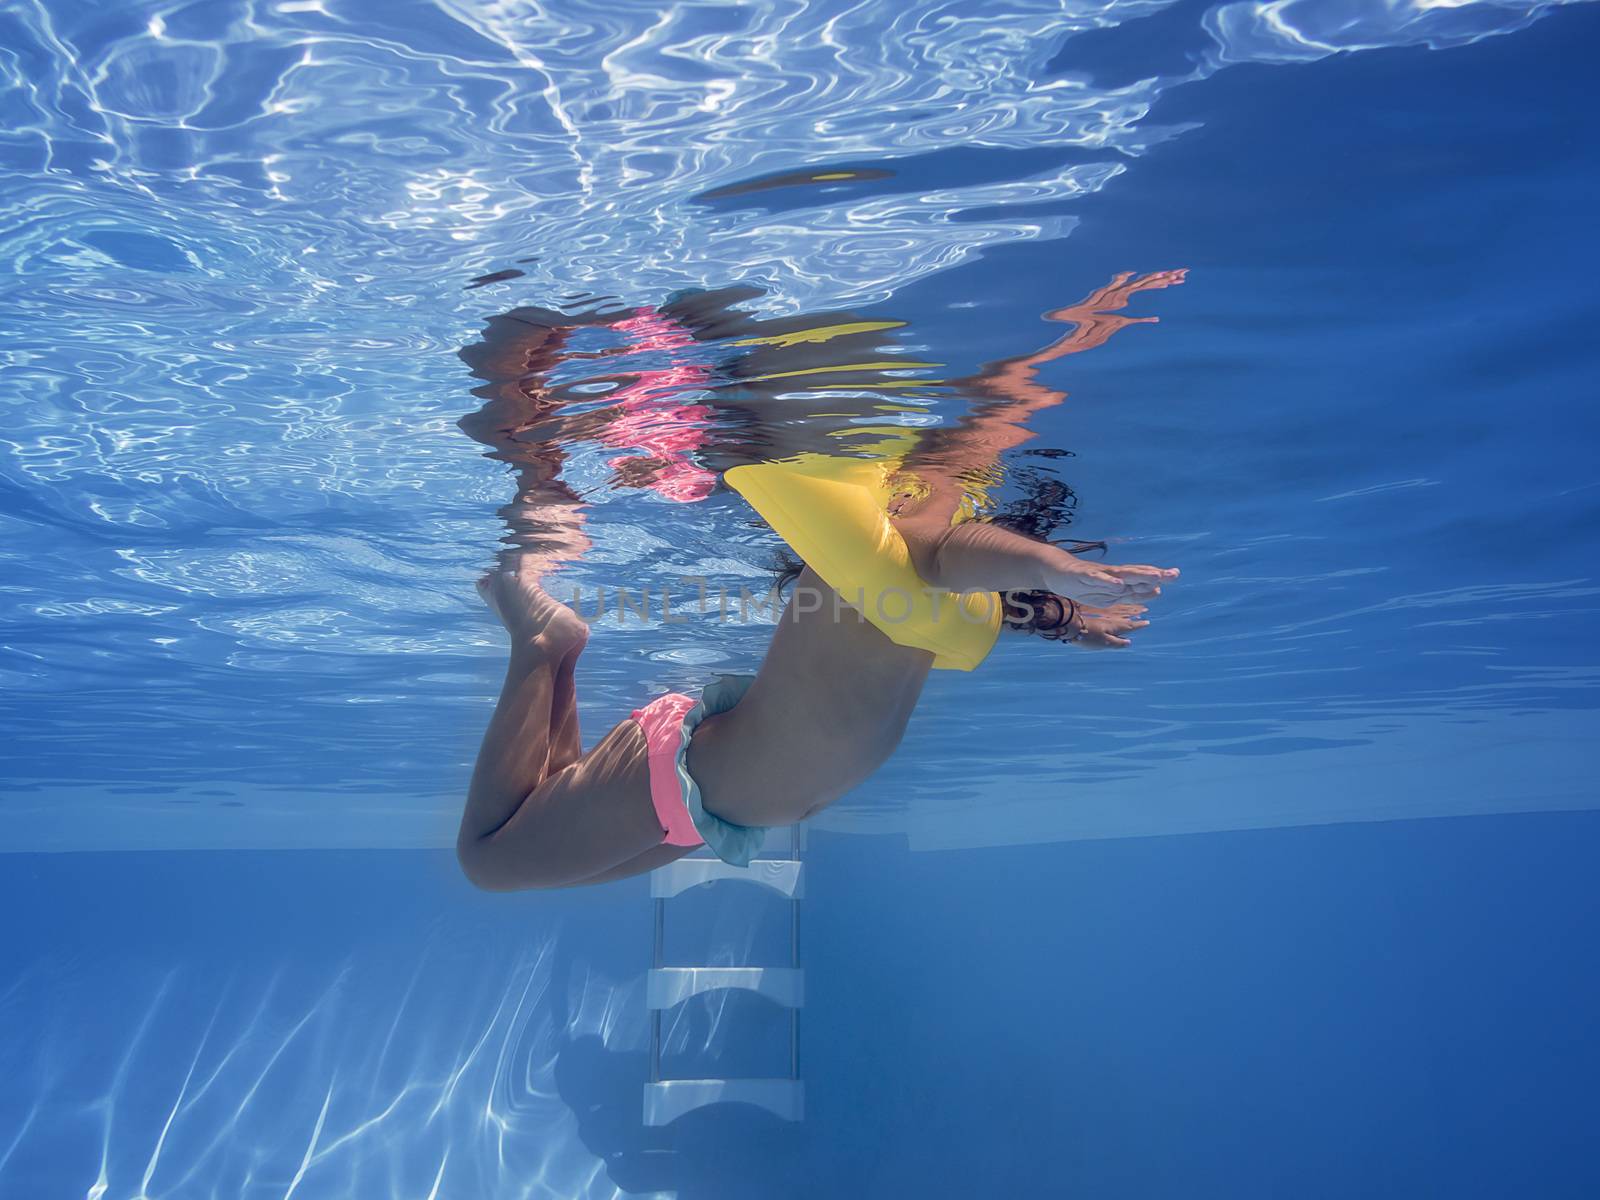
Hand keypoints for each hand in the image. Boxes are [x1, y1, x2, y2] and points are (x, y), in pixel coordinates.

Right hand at [1047, 556, 1178, 606]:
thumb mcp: (1109, 595)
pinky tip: (1120, 584)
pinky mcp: (1083, 575)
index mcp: (1118, 581)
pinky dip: (1109, 581)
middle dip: (1154, 574)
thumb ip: (1131, 593)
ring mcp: (1098, 574)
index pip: (1141, 579)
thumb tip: (1157, 591)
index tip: (1175, 574)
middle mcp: (1111, 575)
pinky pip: (1098, 579)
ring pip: (1121, 574)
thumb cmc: (1082, 583)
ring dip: (1138, 575)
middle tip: (1174, 574)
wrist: (1054, 570)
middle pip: (1136, 574)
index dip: (1157, 577)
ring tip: (1155, 576)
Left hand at [1073, 602, 1149, 648]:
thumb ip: (1117, 643)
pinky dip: (1116, 611)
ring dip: (1127, 612)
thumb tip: (1129, 642)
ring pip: (1118, 614)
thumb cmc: (1087, 637)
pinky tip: (1116, 611)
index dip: (1138, 625)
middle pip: (1125, 618)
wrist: (1071, 626)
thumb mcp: (1104, 643)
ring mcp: (1102, 617)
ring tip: (1134, 611)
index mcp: (1114, 627)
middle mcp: (1110, 620)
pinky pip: (1110, 612)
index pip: (1129, 626)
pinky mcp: (1094, 616)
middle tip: (1145, 613)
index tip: (1147, 622)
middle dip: (1135, 617)